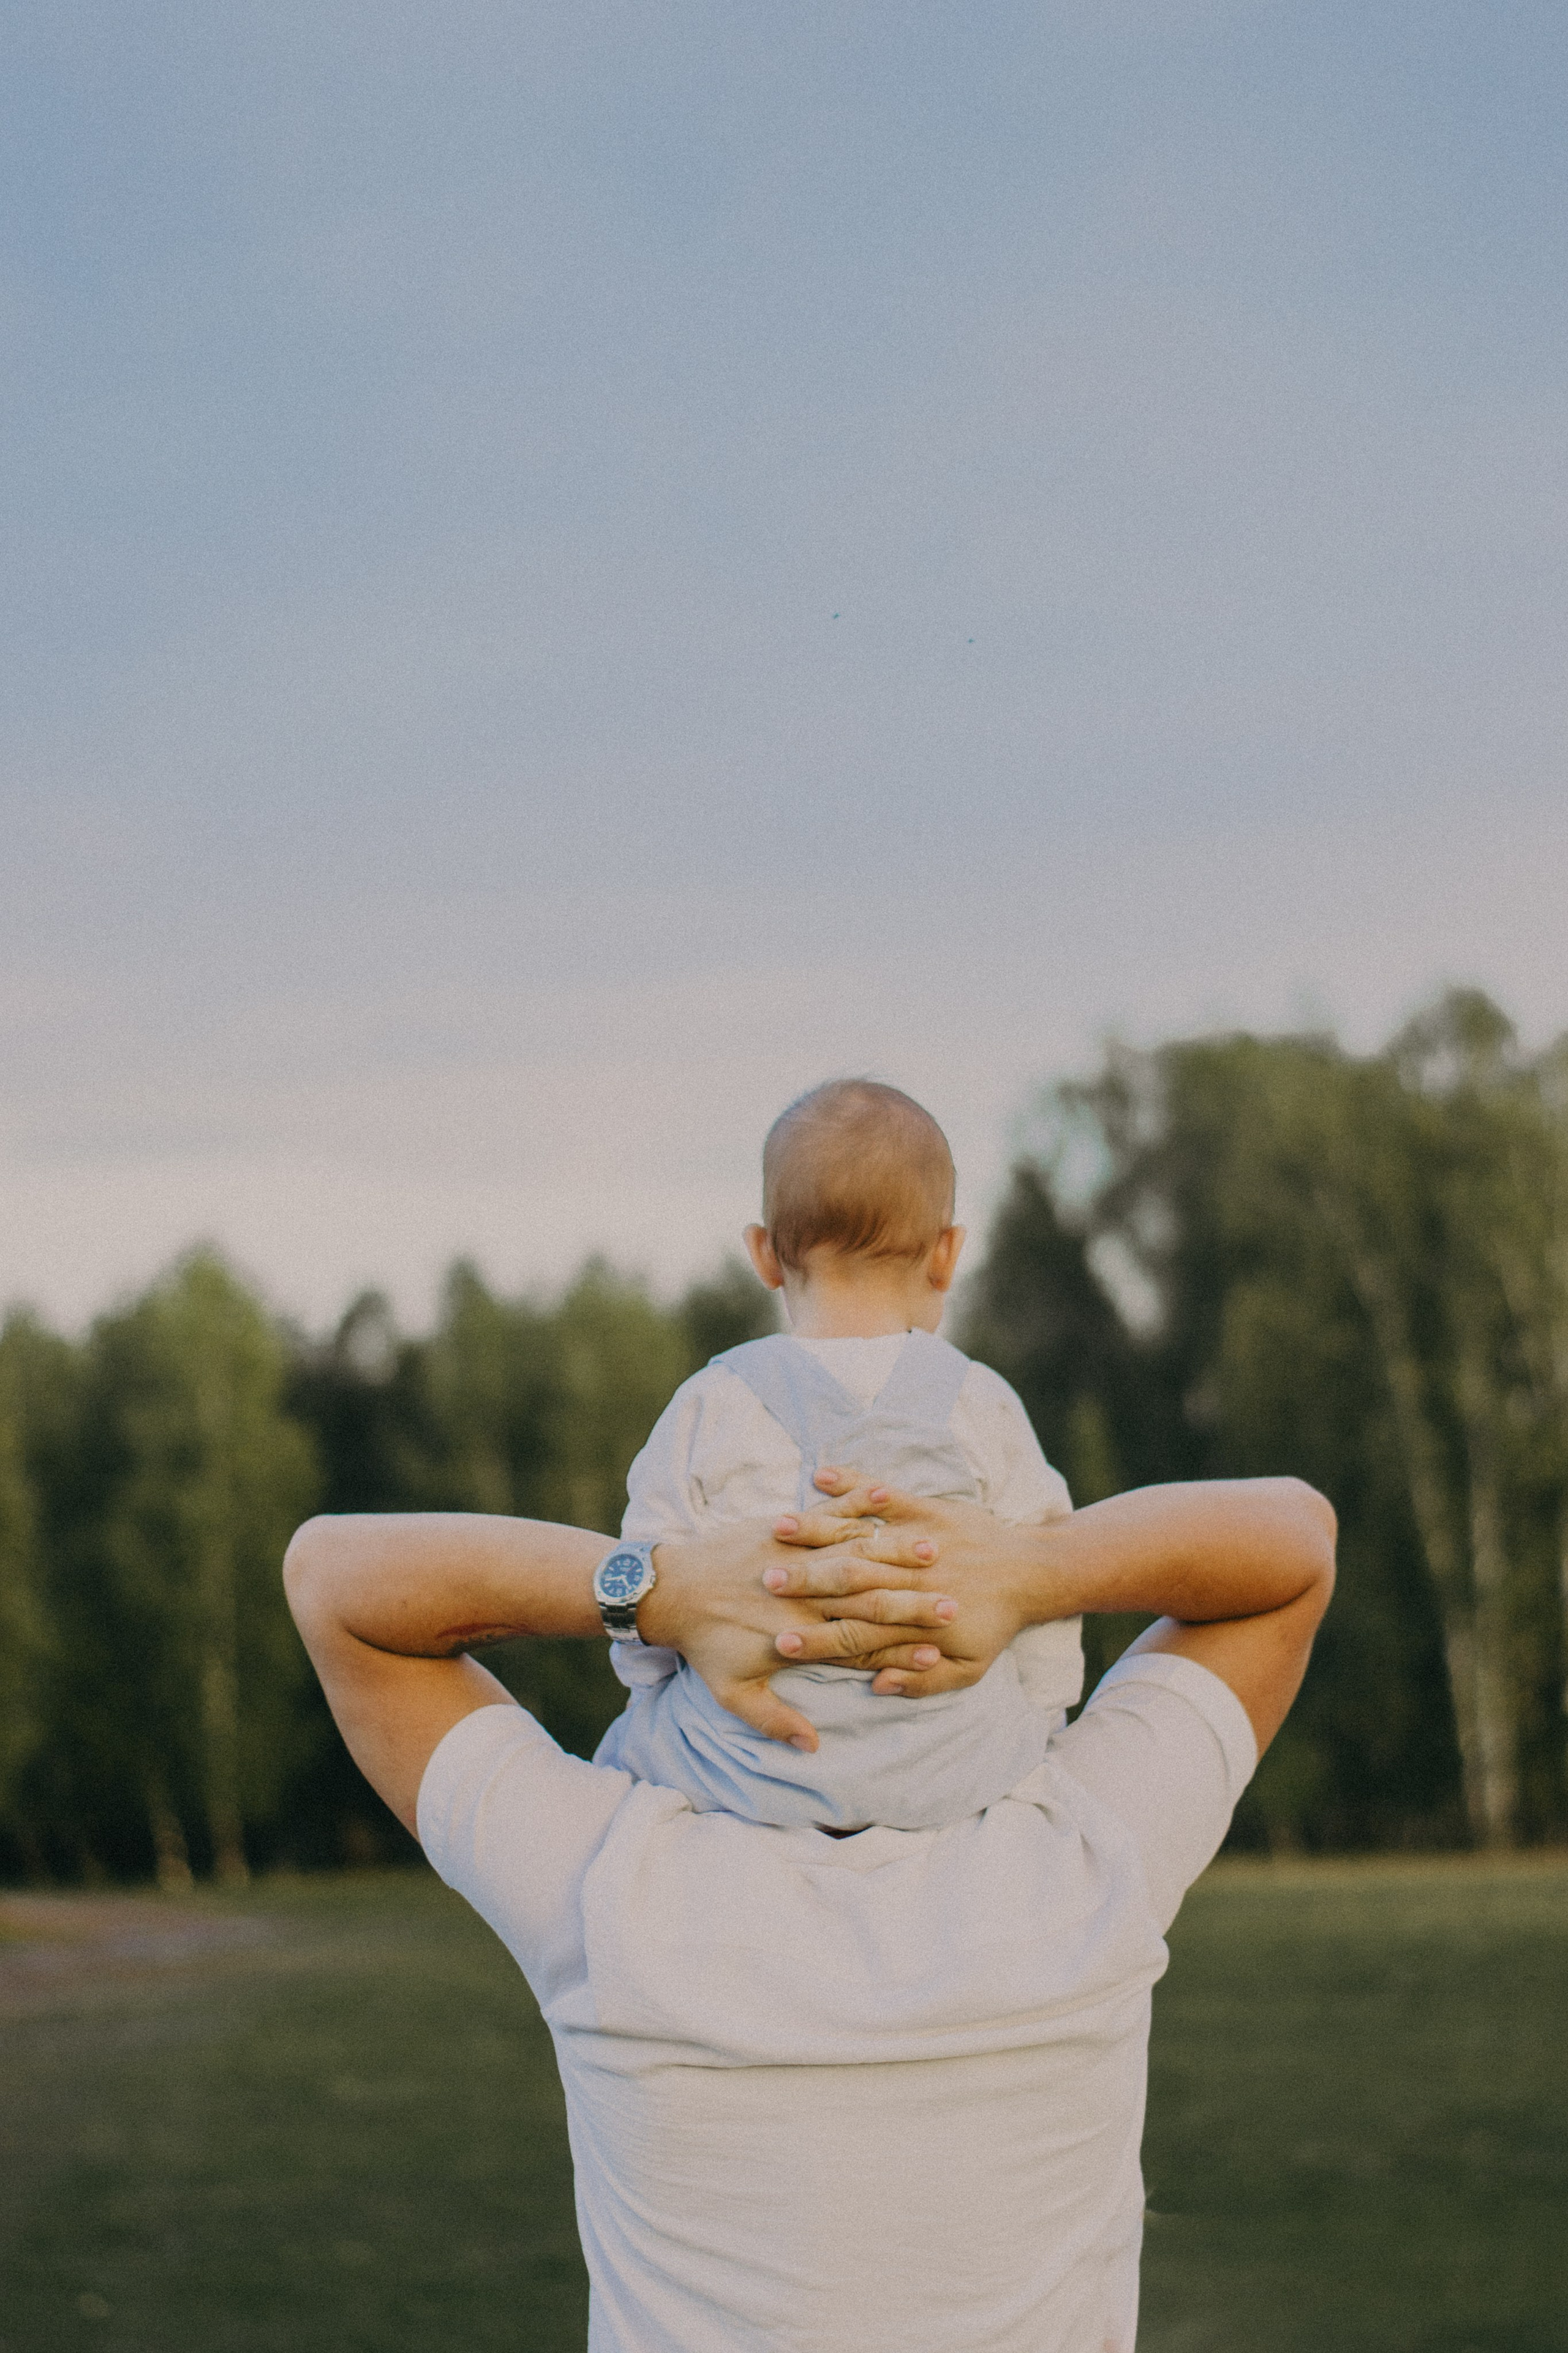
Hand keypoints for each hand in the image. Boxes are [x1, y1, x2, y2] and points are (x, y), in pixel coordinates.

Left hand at [639, 1511, 955, 1747]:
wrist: (669, 1591)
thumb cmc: (703, 1644)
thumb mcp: (731, 1693)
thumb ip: (774, 1719)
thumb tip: (811, 1747)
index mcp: (799, 1634)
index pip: (862, 1644)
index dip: (902, 1649)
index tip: (940, 1650)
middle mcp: (803, 1594)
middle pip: (869, 1596)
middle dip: (914, 1599)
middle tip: (955, 1599)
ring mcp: (794, 1556)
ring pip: (855, 1551)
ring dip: (897, 1551)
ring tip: (935, 1549)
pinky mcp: (783, 1529)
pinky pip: (826, 1513)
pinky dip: (855, 1502)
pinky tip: (886, 1496)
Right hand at [763, 1471, 1061, 1695]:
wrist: (1033, 1572)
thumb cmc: (996, 1622)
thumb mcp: (968, 1668)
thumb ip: (922, 1683)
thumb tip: (879, 1684)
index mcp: (912, 1622)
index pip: (854, 1637)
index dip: (816, 1642)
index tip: (779, 1644)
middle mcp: (907, 1581)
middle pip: (846, 1585)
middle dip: (803, 1584)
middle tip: (765, 1582)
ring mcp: (914, 1542)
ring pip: (858, 1538)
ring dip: (818, 1532)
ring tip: (778, 1528)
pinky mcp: (924, 1510)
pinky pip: (883, 1495)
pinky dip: (854, 1484)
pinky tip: (822, 1474)